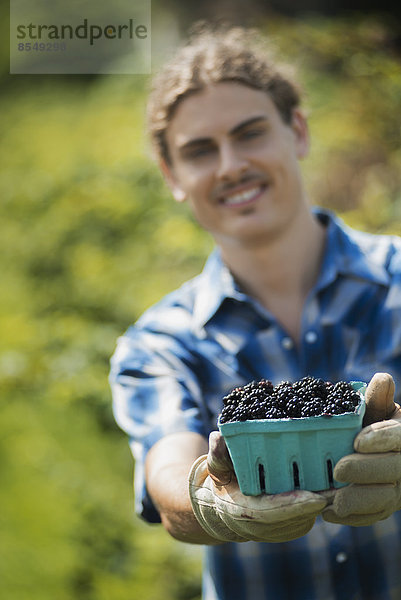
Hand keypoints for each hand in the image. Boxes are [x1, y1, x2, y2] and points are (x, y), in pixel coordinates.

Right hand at [188, 431, 327, 542]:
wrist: (219, 509)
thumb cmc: (221, 481)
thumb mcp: (215, 464)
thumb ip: (217, 452)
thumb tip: (218, 439)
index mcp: (242, 510)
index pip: (271, 511)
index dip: (294, 505)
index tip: (317, 497)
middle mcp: (261, 527)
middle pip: (295, 517)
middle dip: (318, 502)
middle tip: (341, 485)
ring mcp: (276, 532)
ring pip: (305, 519)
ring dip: (322, 504)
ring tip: (341, 484)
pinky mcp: (288, 531)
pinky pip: (307, 519)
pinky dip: (318, 506)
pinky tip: (332, 489)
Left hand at [323, 372, 400, 525]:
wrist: (371, 452)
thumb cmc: (369, 425)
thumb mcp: (373, 410)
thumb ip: (376, 400)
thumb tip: (382, 379)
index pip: (400, 437)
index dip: (382, 438)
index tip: (358, 439)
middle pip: (393, 470)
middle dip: (366, 470)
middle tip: (339, 469)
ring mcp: (397, 490)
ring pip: (385, 499)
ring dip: (359, 501)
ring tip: (333, 499)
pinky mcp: (383, 508)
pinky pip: (372, 516)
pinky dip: (351, 517)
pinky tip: (328, 513)